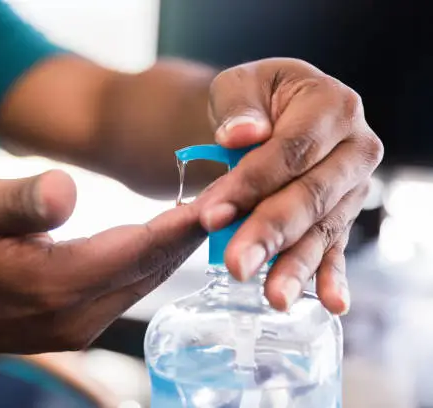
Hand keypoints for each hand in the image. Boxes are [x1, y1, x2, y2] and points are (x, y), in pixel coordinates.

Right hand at [0, 170, 204, 354]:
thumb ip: (22, 201)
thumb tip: (68, 189)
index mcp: (53, 284)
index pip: (138, 249)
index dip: (183, 222)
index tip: (223, 195)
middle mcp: (75, 316)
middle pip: (151, 268)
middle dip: (189, 232)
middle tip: (227, 194)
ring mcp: (78, 329)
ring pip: (144, 281)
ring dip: (174, 248)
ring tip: (206, 210)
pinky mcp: (77, 329)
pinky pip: (127, 291)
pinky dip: (149, 262)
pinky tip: (163, 237)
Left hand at [199, 57, 382, 313]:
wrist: (270, 112)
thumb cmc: (253, 99)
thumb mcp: (239, 85)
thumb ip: (239, 107)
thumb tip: (243, 135)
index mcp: (333, 105)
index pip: (291, 151)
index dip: (251, 184)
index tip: (212, 215)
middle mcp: (354, 148)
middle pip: (310, 196)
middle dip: (269, 232)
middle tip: (236, 265)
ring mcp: (353, 186)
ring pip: (322, 229)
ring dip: (295, 264)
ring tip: (274, 297)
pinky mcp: (343, 214)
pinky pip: (337, 246)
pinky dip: (331, 275)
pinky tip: (330, 303)